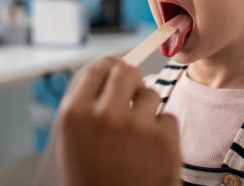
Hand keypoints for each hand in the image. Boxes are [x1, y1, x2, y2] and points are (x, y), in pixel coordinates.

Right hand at [56, 57, 180, 185]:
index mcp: (74, 114)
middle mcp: (104, 115)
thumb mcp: (74, 138)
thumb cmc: (92, 177)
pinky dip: (163, 132)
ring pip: (150, 94)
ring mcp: (136, 127)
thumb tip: (112, 68)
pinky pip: (168, 117)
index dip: (111, 68)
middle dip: (131, 80)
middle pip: (126, 72)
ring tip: (138, 138)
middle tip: (132, 93)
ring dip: (147, 109)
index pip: (98, 68)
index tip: (117, 71)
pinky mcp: (164, 140)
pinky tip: (150, 152)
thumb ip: (88, 103)